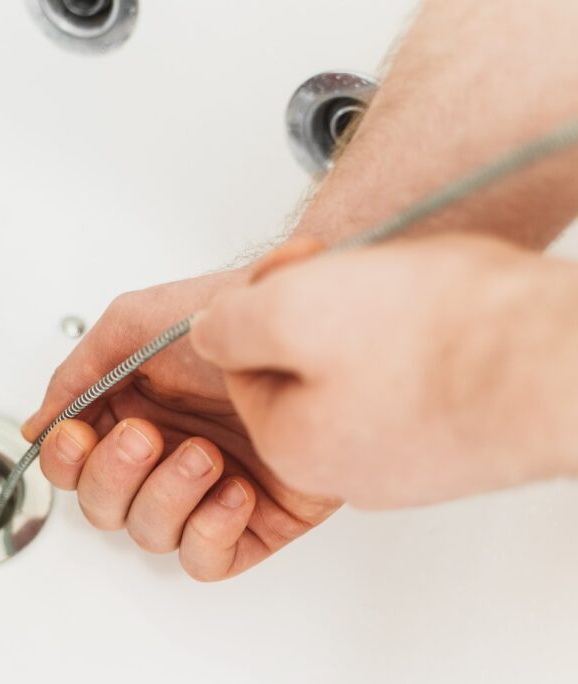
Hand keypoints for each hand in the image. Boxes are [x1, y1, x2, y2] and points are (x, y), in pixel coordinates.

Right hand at [23, 269, 340, 581]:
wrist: (302, 329)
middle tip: (149, 435)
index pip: (72, 466)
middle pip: (102, 508)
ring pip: (149, 535)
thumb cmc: (226, 318)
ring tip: (208, 455)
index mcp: (128, 415)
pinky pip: (205, 559)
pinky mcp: (251, 521)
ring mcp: (204, 491)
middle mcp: (161, 457)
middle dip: (116, 476)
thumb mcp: (133, 325)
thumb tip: (37, 425)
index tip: (79, 435)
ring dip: (169, 496)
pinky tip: (236, 489)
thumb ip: (77, 375)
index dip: (66, 461)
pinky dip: (211, 531)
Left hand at [192, 234, 577, 508]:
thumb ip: (230, 326)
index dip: (264, 297)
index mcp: (291, 443)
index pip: (239, 361)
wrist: (567, 364)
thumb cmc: (439, 338)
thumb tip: (205, 335)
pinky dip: (415, 343)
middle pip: (297, 367)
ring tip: (408, 290)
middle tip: (355, 272)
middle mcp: (343, 465)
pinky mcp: (454, 440)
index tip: (303, 263)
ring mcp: (404, 459)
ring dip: (365, 319)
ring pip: (352, 370)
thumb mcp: (294, 310)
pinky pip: (408, 382)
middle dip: (315, 309)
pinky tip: (442, 319)